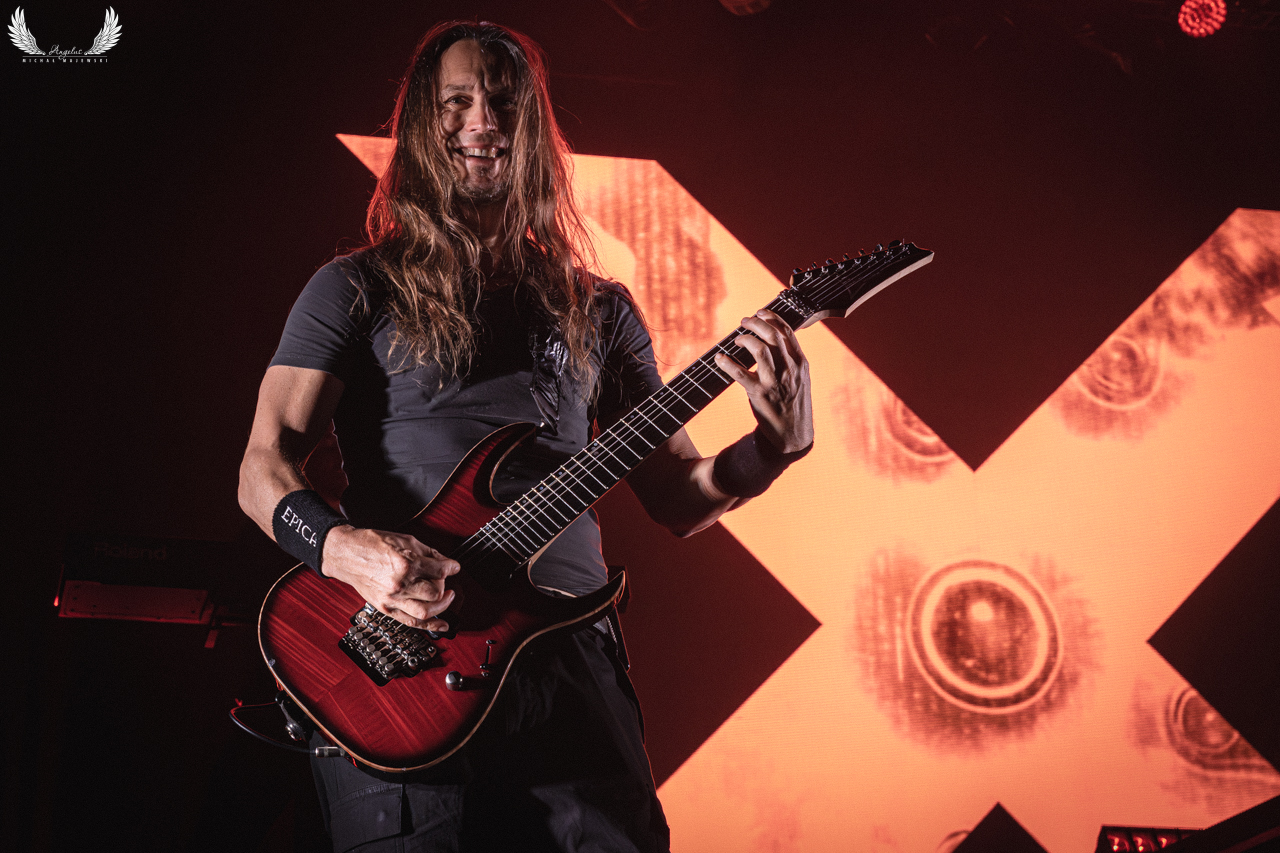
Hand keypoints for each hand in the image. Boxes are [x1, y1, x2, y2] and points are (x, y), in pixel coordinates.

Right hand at [321, 526, 458, 631]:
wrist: (347, 555)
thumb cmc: (371, 545)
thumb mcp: (404, 540)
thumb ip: (428, 552)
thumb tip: (445, 562)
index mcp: (405, 563)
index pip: (439, 570)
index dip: (452, 567)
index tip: (454, 567)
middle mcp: (400, 584)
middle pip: (435, 592)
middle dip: (444, 586)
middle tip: (444, 580)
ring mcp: (392, 599)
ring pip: (426, 611)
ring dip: (442, 606)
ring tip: (447, 598)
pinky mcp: (386, 609)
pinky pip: (412, 622)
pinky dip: (430, 626)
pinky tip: (442, 626)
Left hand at [714, 309, 813, 453]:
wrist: (793, 434)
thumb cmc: (793, 403)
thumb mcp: (801, 378)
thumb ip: (790, 359)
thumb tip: (774, 338)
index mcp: (800, 363)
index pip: (787, 332)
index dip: (772, 318)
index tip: (760, 312)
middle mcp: (789, 370)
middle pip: (773, 336)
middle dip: (756, 323)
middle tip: (745, 321)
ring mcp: (774, 382)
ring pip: (760, 349)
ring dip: (745, 339)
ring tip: (738, 339)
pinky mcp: (759, 394)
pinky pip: (740, 373)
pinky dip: (727, 363)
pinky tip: (720, 358)